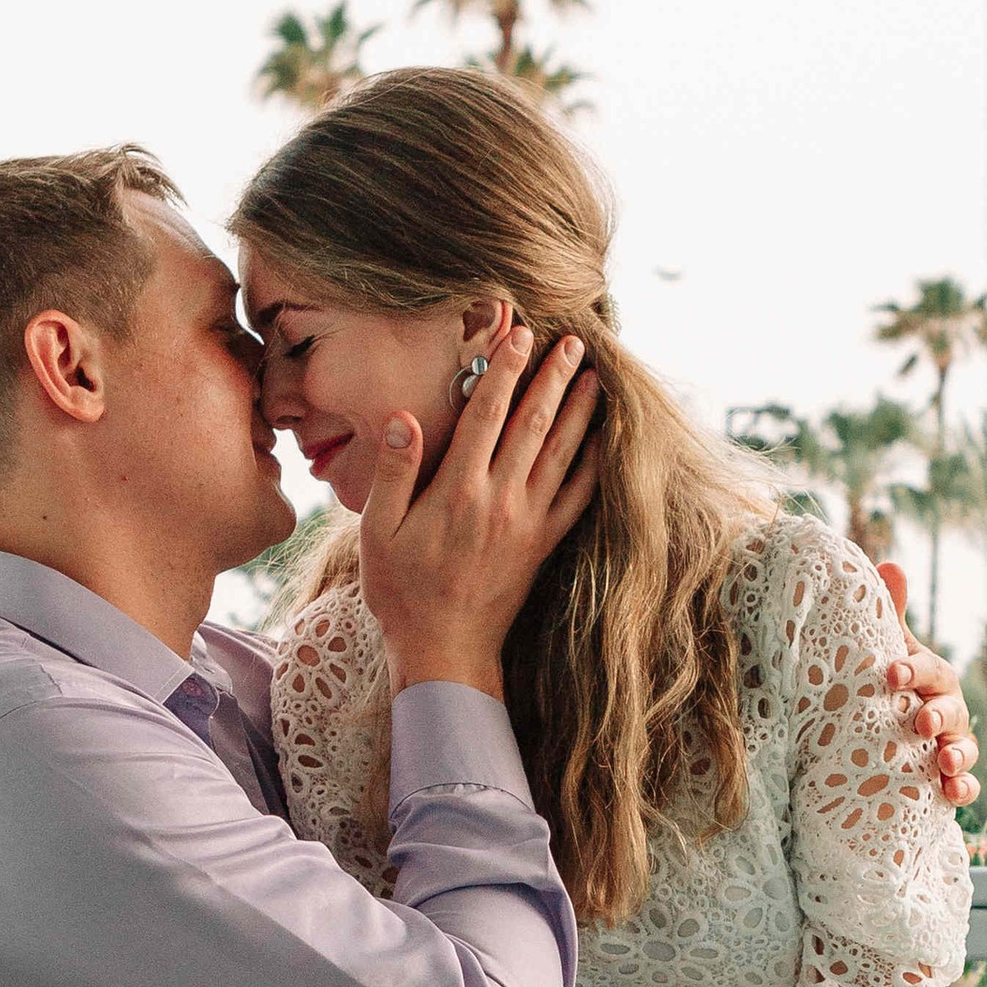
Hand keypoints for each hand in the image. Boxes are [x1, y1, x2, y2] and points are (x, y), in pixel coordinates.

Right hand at [361, 326, 601, 694]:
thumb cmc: (402, 593)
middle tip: (574, 340)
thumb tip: (405, 417)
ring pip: (562, 454)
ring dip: (581, 411)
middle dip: (554, 378)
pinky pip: (578, 498)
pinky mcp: (543, 545)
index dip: (505, 371)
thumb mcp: (379, 532)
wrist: (445, 651)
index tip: (521, 335)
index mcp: (458, 491)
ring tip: (596, 375)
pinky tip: (607, 442)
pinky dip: (595, 466)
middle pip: (534, 424)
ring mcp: (528, 522)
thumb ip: (395, 473)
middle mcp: (501, 500)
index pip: (487, 416)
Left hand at [874, 560, 978, 805]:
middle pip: (951, 709)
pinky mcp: (948, 778)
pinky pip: (965, 785)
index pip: (928, 669)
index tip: (892, 673)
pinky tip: (953, 792)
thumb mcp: (885, 654)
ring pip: (964, 748)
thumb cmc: (889, 687)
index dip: (914, 669)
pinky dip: (963, 789)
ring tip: (945, 761)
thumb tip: (889, 564)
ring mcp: (951, 745)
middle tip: (921, 721)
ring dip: (958, 754)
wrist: (881, 738)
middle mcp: (946, 710)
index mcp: (930, 678)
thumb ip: (886, 616)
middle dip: (939, 715)